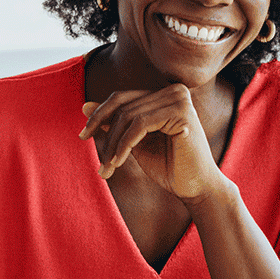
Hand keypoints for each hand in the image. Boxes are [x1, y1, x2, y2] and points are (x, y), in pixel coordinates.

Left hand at [79, 87, 220, 199]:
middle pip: (123, 105)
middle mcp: (174, 91)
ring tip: (108, 167)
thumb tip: (85, 106)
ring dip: (113, 144)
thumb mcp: (136, 142)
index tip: (83, 135)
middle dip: (104, 133)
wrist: (196, 188)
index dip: (99, 114)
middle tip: (97, 159)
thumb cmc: (169, 166)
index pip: (122, 97)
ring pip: (129, 116)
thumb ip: (115, 123)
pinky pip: (140, 125)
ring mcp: (179, 99)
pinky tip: (119, 162)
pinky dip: (125, 144)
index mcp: (164, 94)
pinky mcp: (182, 113)